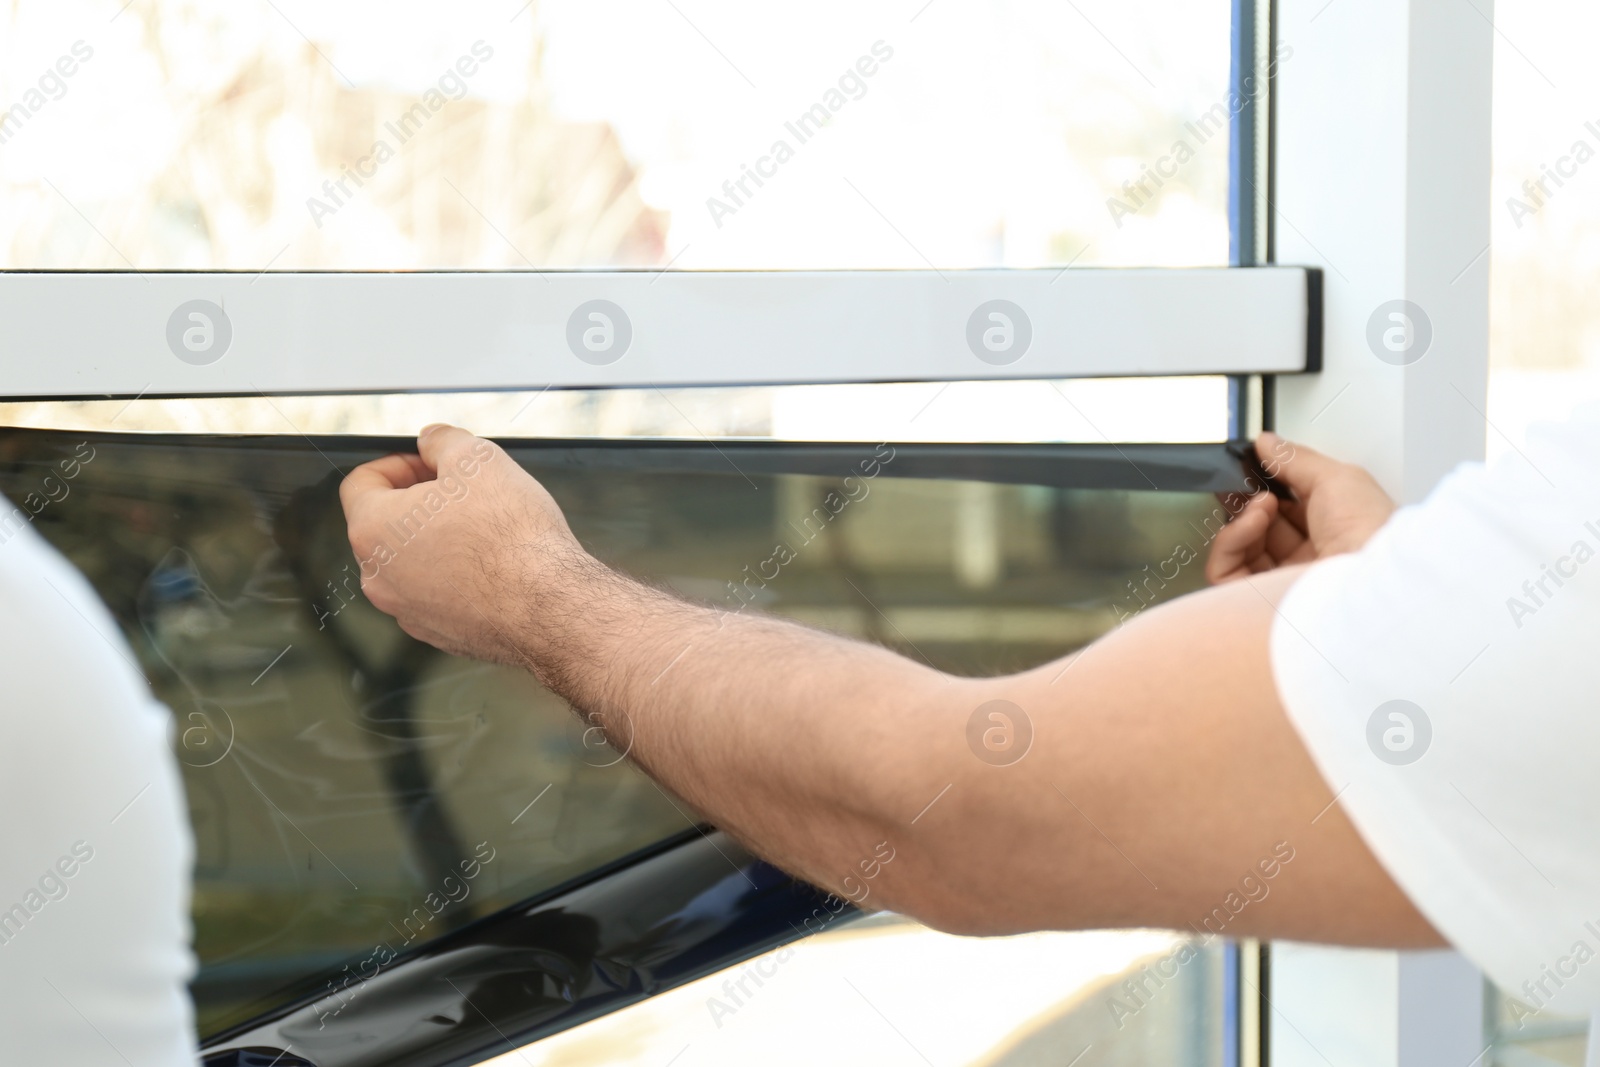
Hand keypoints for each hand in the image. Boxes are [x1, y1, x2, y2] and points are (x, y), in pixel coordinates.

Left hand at [339, 425, 585, 663]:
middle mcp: (380, 577)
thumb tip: (433, 439)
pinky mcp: (439, 632)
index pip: (361, 482)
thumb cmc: (512, 540)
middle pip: (385, 524)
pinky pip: (437, 593)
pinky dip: (456, 575)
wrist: (548, 606)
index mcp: (374, 530)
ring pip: (411, 562)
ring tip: (482, 528)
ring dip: (437, 540)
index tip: (428, 461)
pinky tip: (492, 564)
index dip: (399, 462)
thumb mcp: (478, 458)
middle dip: (419, 502)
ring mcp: (408, 610)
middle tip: (461, 491)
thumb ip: (443, 440)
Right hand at [1206, 432, 1394, 583]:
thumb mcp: (1337, 478)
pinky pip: (1224, 569)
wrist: (1369, 576)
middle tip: (1249, 482)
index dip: (1272, 488)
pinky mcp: (1258, 598)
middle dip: (1251, 501)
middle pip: (1262, 529)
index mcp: (1333, 534)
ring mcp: (1282, 580)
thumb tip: (1267, 443)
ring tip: (1260, 502)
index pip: (1290, 510)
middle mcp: (1308, 560)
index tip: (1259, 468)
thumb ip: (1296, 458)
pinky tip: (1251, 522)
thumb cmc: (1369, 534)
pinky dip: (1230, 539)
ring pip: (1240, 548)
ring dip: (1243, 516)